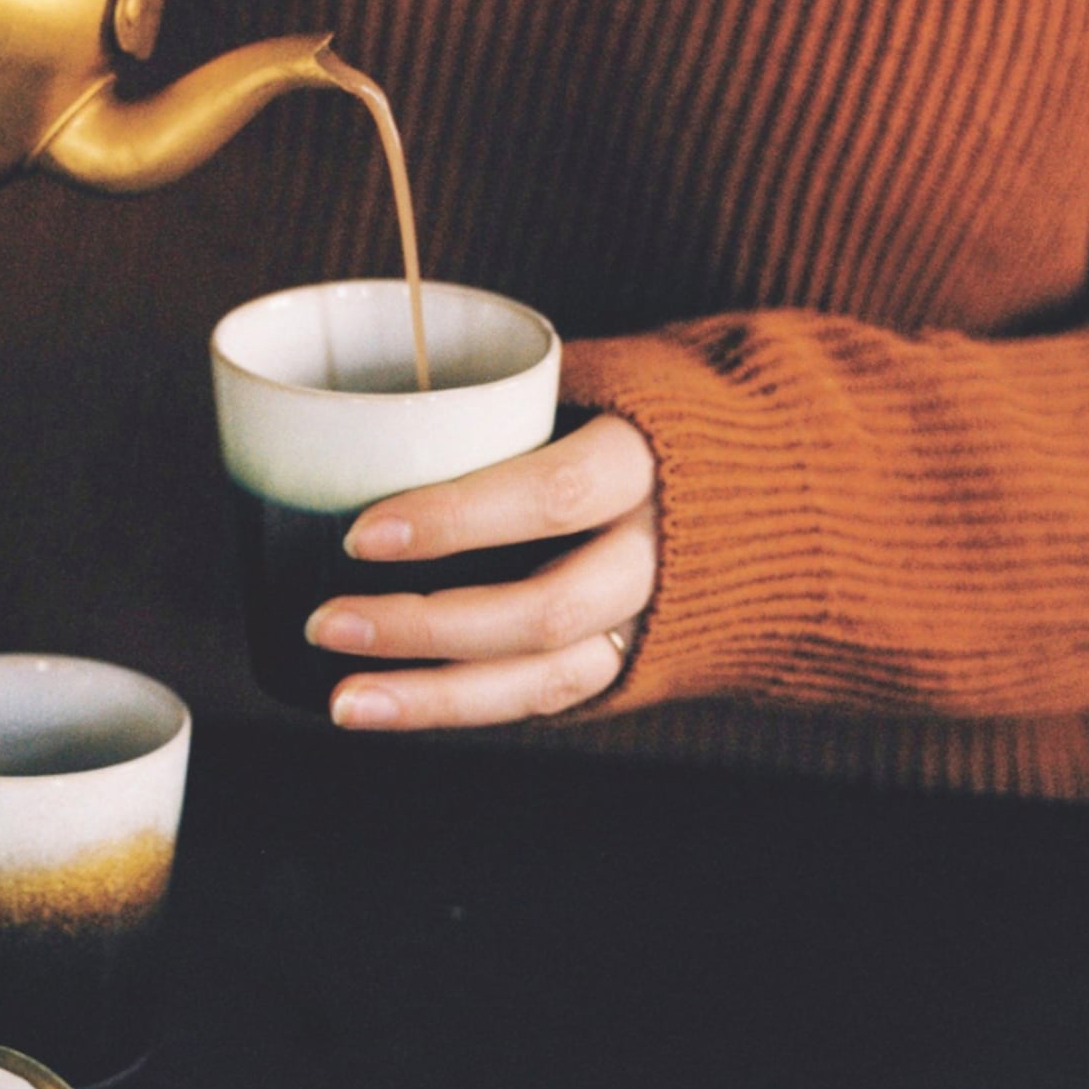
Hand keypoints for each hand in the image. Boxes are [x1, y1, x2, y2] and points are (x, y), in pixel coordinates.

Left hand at [308, 416, 658, 729]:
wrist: (762, 483)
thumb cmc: (645, 417)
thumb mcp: (601, 382)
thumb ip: (509, 404)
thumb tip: (369, 416)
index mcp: (648, 465)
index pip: (552, 495)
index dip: (456, 520)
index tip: (361, 535)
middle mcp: (659, 556)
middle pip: (544, 611)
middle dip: (425, 627)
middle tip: (326, 622)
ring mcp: (650, 622)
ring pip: (546, 678)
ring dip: (435, 695)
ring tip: (345, 701)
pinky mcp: (632, 664)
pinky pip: (544, 699)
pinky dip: (465, 706)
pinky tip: (394, 704)